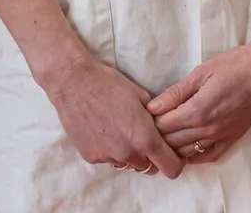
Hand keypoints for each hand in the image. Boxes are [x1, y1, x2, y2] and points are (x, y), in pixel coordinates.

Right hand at [41, 55, 183, 178]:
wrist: (75, 83)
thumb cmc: (110, 84)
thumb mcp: (142, 96)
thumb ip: (156, 118)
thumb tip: (164, 127)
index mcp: (145, 138)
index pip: (171, 167)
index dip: (176, 162)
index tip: (172, 154)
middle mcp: (128, 153)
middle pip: (149, 168)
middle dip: (151, 157)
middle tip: (143, 137)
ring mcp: (108, 157)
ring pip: (127, 164)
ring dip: (129, 154)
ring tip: (120, 131)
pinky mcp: (91, 157)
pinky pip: (108, 159)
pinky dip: (110, 150)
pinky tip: (103, 130)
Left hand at [148, 37, 250, 163]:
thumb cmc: (236, 65)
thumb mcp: (202, 72)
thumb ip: (176, 93)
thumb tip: (153, 106)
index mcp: (198, 110)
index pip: (164, 125)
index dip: (150, 122)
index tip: (142, 116)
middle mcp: (208, 129)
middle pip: (173, 141)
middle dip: (158, 136)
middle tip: (148, 128)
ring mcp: (222, 135)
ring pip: (189, 152)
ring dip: (173, 148)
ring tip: (163, 139)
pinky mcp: (233, 137)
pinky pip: (210, 155)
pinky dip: (196, 157)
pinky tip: (186, 153)